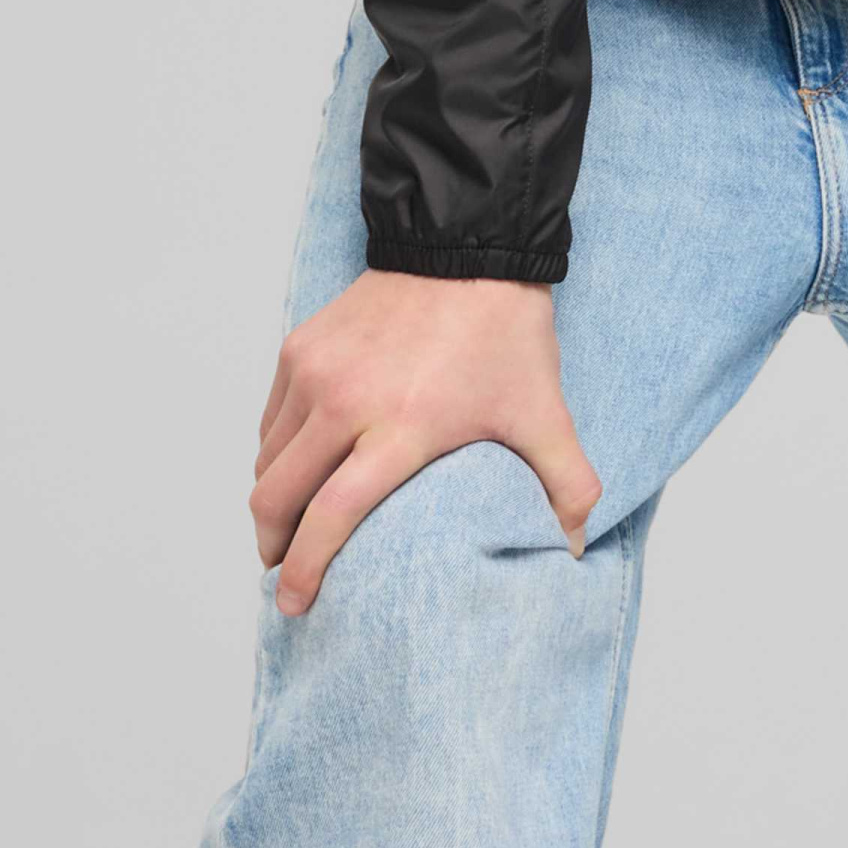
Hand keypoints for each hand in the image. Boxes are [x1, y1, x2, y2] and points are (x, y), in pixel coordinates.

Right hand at [251, 268, 602, 614]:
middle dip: (273, 547)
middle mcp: (346, 402)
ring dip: (272, 500)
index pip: (330, 517)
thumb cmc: (504, 332)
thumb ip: (567, 483)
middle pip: (277, 498)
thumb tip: (578, 547)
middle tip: (283, 569)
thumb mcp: (543, 410)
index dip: (304, 570)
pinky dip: (276, 451)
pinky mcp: (302, 346)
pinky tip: (299, 465)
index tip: (293, 604)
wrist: (468, 243)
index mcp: (401, 428)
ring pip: (268, 460)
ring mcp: (317, 371)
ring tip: (292, 522)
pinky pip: (271, 418)